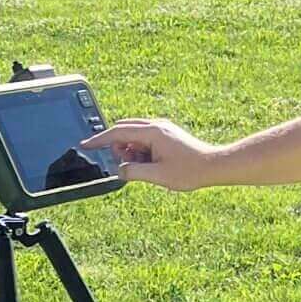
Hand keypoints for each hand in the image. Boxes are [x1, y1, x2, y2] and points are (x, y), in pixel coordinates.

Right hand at [81, 117, 223, 190]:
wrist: (214, 166)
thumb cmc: (190, 171)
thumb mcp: (158, 176)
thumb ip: (134, 172)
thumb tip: (119, 170)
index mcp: (152, 132)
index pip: (118, 132)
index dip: (99, 140)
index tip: (85, 144)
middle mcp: (156, 126)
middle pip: (124, 130)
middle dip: (117, 146)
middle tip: (123, 164)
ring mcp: (162, 129)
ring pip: (134, 135)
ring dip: (130, 150)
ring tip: (143, 167)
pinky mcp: (166, 135)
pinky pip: (144, 138)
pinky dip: (140, 150)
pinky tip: (149, 164)